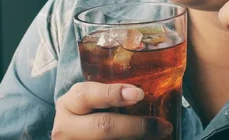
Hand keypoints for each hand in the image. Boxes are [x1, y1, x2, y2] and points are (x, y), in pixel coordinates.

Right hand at [52, 81, 173, 139]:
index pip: (87, 95)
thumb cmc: (87, 112)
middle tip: (163, 125)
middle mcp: (66, 127)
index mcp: (68, 104)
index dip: (113, 93)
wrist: (73, 134)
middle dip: (137, 126)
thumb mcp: (90, 100)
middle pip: (103, 126)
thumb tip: (145, 92)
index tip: (138, 93)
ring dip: (139, 138)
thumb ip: (109, 94)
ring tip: (161, 134)